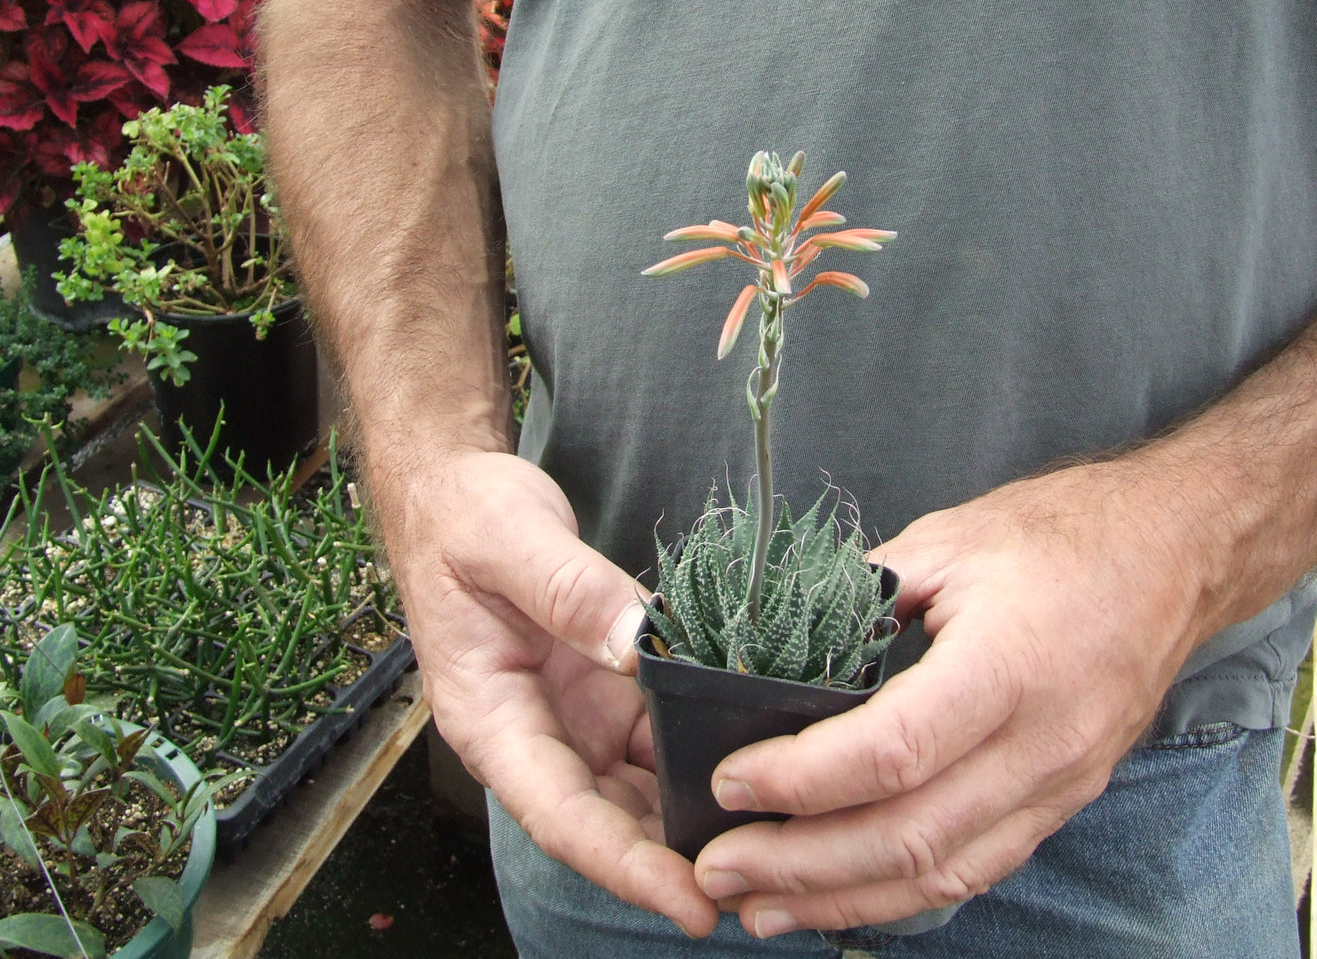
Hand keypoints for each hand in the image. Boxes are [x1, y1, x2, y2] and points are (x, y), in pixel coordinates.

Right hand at [373, 448, 718, 936]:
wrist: (456, 498)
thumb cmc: (463, 520)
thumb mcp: (508, 539)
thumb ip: (569, 589)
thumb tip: (638, 642)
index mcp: (491, 718)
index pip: (560, 813)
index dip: (626, 866)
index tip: (692, 902)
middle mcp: (536, 736)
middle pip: (609, 822)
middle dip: (675, 865)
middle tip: (760, 887)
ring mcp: (576, 721)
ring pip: (641, 794)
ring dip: (696, 822)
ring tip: (775, 843)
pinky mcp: (608, 697)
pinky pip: (660, 743)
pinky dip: (704, 761)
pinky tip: (760, 767)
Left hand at [691, 461, 1209, 935]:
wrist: (1172, 556)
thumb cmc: (1061, 536)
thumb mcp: (950, 540)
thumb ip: (863, 596)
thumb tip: (779, 645)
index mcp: (1009, 664)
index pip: (893, 752)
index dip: (803, 779)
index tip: (732, 781)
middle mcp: (1041, 742)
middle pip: (910, 836)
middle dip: (801, 864)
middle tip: (718, 866)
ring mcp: (1059, 783)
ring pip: (943, 874)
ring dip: (842, 898)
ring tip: (760, 905)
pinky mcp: (1062, 801)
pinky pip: (977, 868)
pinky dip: (902, 895)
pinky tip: (842, 896)